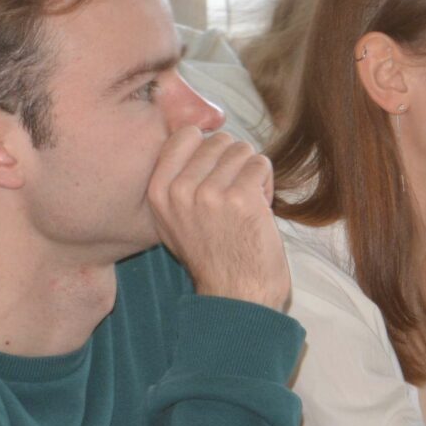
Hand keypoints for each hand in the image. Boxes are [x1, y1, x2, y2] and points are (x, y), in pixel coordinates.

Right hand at [147, 128, 290, 310]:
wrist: (237, 293)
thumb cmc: (213, 255)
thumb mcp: (175, 218)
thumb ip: (178, 178)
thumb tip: (196, 132)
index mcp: (158, 192)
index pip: (186, 135)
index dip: (209, 148)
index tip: (216, 174)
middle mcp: (178, 190)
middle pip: (219, 140)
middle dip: (234, 163)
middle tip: (234, 197)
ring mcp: (208, 193)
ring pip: (243, 150)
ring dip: (251, 174)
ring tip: (245, 205)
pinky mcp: (239, 198)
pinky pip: (260, 164)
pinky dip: (267, 183)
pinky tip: (259, 210)